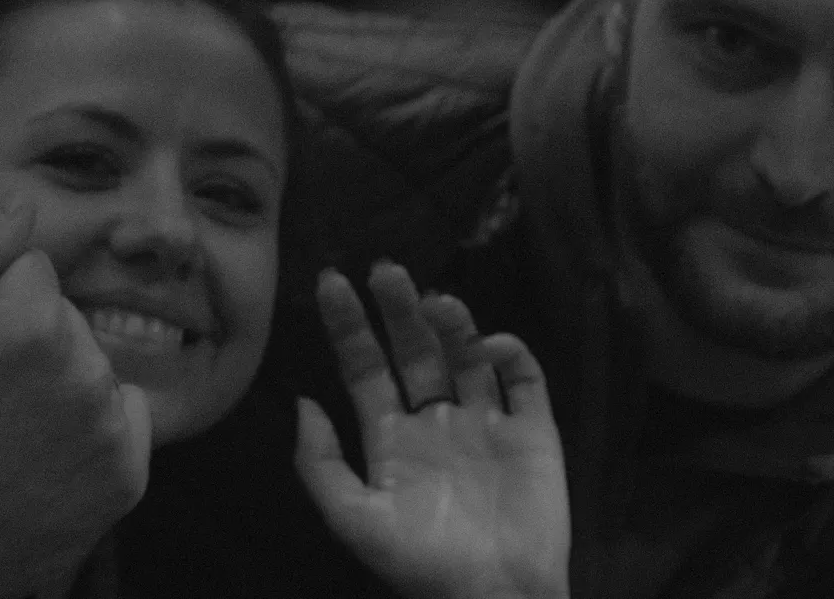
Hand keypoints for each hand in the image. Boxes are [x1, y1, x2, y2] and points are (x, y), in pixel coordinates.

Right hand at [0, 196, 152, 598]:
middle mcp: (89, 366)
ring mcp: (114, 425)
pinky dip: (90, 423)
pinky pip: (120, 411)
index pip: (28, 268)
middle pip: (62, 314)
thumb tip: (20, 202)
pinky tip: (43, 453)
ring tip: (3, 431)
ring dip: (57, 381)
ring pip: (90, 361)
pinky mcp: (130, 473)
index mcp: (33, 324)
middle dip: (25, 339)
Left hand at [295, 262, 569, 598]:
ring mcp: (485, 424)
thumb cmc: (420, 563)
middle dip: (398, 309)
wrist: (494, 597)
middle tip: (386, 268)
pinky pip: (524, 381)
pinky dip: (510, 355)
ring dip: (453, 324)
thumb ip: (319, 463)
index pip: (364, 367)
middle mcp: (435, 422)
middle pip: (413, 350)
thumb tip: (301, 401)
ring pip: (466, 356)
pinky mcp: (533, 433)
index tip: (331, 281)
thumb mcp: (352, 517)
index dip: (348, 326)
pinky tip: (489, 346)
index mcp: (390, 438)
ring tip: (436, 301)